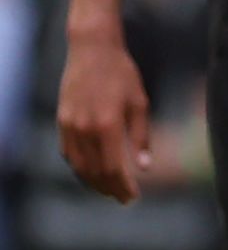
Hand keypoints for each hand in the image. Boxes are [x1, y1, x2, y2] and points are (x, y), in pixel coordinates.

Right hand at [54, 21, 149, 203]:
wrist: (92, 51)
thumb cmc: (122, 74)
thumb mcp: (140, 103)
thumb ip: (141, 137)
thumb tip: (145, 167)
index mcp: (107, 125)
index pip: (114, 168)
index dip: (123, 186)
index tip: (134, 197)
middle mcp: (85, 129)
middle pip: (95, 171)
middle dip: (110, 189)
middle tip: (124, 198)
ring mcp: (69, 126)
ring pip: (79, 166)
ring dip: (93, 182)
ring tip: (109, 190)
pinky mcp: (61, 122)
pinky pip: (69, 153)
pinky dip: (80, 167)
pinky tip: (92, 172)